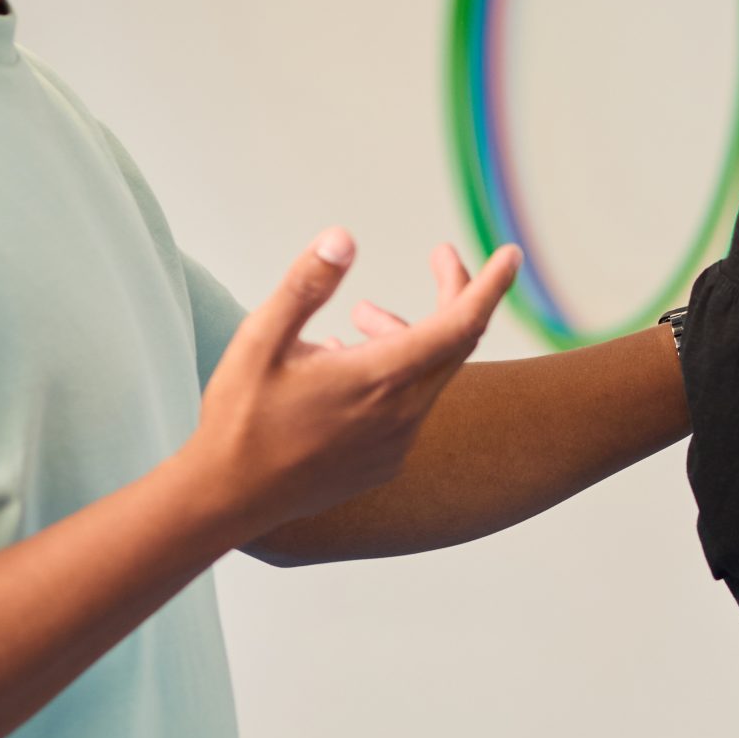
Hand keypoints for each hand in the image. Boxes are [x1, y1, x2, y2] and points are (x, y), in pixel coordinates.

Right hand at [184, 229, 520, 535]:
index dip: (490, 285)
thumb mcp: (260, 341)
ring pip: (430, 372)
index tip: (510, 254)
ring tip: (359, 318)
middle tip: (439, 257)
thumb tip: (344, 237)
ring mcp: (398, 441)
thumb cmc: (240, 419)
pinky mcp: (387, 461)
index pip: (461, 323)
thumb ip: (306, 286)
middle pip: (457, 341)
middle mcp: (402, 412)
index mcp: (380, 378)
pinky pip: (411, 404)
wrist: (228, 500)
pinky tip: (347, 364)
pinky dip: (396, 373)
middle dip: (455, 294)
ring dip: (410, 335)